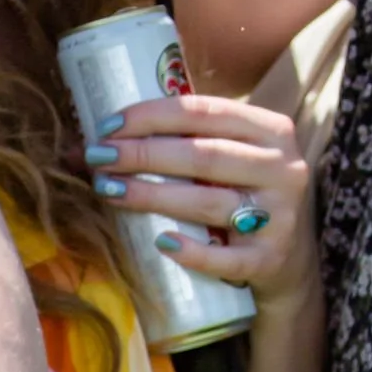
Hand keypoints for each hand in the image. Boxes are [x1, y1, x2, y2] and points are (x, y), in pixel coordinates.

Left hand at [85, 92, 312, 305]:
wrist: (286, 258)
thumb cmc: (240, 194)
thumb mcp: (228, 158)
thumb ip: (178, 143)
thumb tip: (85, 148)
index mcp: (271, 130)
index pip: (205, 112)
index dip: (152, 116)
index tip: (108, 126)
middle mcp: (283, 168)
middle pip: (204, 155)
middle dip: (144, 154)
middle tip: (99, 158)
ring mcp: (280, 216)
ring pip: (209, 202)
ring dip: (153, 196)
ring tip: (110, 191)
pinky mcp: (270, 259)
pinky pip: (227, 258)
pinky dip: (193, 252)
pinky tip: (162, 243)